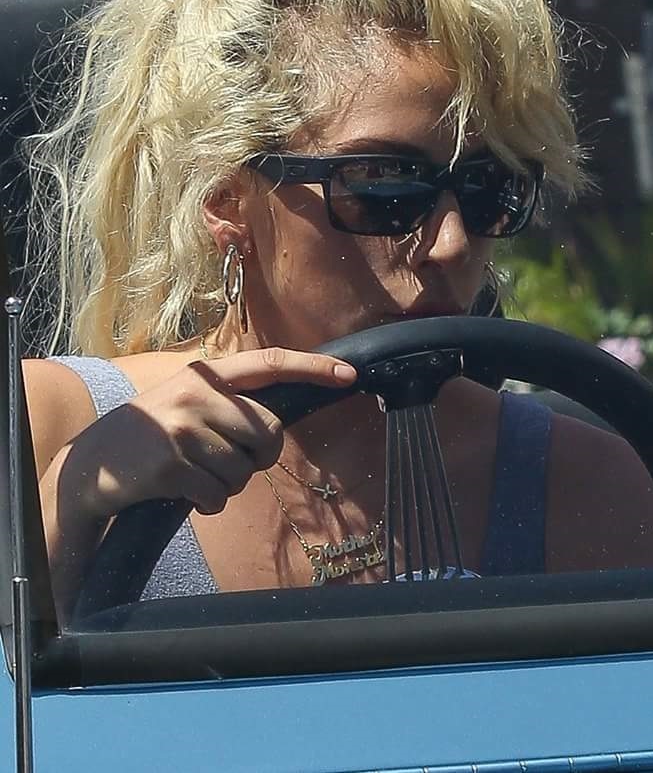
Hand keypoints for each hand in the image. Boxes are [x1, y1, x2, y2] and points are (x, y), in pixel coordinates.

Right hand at [61, 348, 356, 518]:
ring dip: (226, 484)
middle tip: (229, 461)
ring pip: (243, 471)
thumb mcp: (187, 401)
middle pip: (268, 433)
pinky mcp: (170, 464)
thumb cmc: (153, 434)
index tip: (349, 374)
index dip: (311, 368)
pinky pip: (218, 496)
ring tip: (194, 473)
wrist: (90, 465)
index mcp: (205, 374)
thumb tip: (278, 425)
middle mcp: (196, 392)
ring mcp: (181, 427)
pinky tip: (181, 491)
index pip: (269, 362)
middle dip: (258, 457)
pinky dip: (207, 502)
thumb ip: (229, 402)